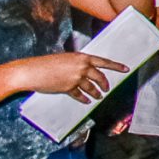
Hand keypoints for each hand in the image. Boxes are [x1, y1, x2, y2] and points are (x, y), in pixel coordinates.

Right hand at [5, 52, 124, 101]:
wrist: (32, 71)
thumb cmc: (47, 63)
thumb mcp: (66, 58)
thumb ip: (78, 63)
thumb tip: (88, 69)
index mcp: (82, 57)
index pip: (104, 62)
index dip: (116, 66)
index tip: (126, 69)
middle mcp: (82, 67)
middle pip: (100, 77)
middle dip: (105, 84)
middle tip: (107, 88)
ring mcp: (76, 78)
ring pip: (91, 88)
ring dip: (96, 93)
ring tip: (99, 96)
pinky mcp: (69, 88)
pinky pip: (80, 95)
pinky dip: (84, 99)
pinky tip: (87, 101)